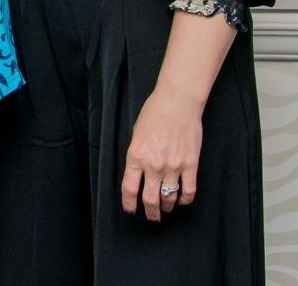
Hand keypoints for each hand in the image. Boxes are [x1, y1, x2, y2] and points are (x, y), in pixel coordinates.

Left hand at [123, 84, 203, 221]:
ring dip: (166, 206)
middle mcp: (153, 165)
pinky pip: (188, 191)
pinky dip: (185, 199)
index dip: (129, 203)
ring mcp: (173, 166)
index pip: (129, 188)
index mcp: (136, 156)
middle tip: (152, 217)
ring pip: (169, 197)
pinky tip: (182, 200)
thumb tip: (138, 172)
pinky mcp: (191, 165)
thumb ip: (137, 155)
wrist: (177, 104)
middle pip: (150, 199)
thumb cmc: (154, 114)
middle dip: (150, 212)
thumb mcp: (136, 134)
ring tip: (166, 208)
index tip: (131, 210)